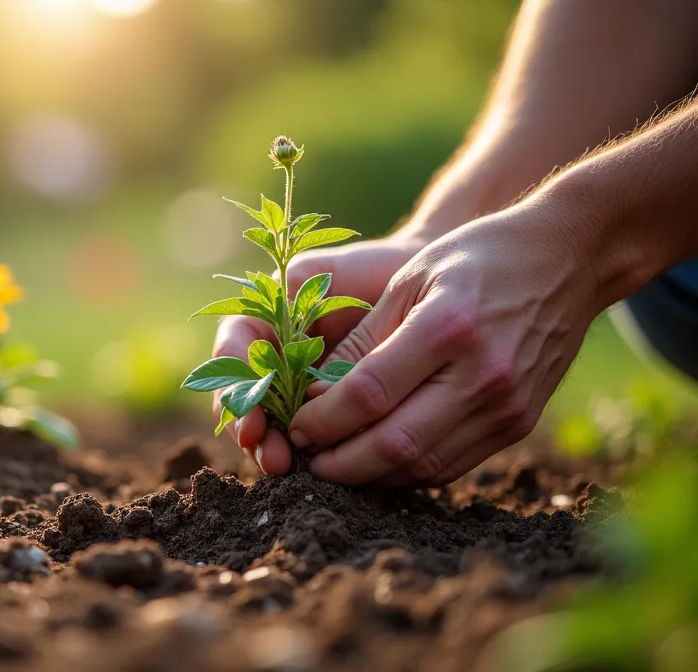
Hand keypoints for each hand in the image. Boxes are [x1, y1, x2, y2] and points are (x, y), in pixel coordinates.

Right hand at [212, 233, 426, 473]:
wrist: (423, 288)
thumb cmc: (368, 271)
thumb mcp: (321, 274)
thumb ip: (291, 295)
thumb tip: (275, 346)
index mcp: (258, 325)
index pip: (232, 361)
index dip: (236, 392)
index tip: (251, 422)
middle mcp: (271, 361)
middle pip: (244, 404)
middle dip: (254, 434)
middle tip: (273, 459)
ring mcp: (296, 389)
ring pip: (273, 425)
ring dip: (274, 448)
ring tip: (286, 467)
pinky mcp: (328, 411)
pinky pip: (315, 436)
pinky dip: (314, 451)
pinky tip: (323, 465)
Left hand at [287, 200, 602, 485]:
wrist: (567, 260)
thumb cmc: (475, 258)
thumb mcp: (409, 279)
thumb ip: (361, 340)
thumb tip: (314, 395)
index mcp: (447, 328)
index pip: (368, 394)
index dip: (323, 419)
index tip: (296, 424)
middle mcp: (481, 375)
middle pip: (394, 444)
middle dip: (339, 462)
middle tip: (306, 459)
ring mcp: (506, 405)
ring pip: (423, 465)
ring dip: (370, 476)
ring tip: (334, 465)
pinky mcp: (519, 423)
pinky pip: (452, 464)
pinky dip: (408, 471)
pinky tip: (378, 462)